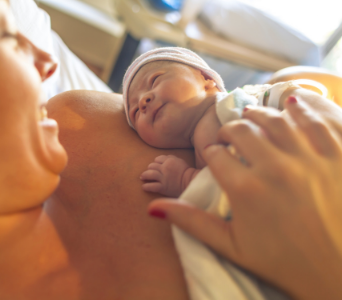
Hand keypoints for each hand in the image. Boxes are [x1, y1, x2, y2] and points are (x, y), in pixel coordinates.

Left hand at [140, 155, 190, 196]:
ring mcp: (163, 178)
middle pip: (152, 166)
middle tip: (149, 172)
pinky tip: (144, 187)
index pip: (157, 159)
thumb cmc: (186, 172)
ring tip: (142, 177)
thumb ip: (171, 158)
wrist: (191, 183)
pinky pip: (152, 186)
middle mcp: (165, 168)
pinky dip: (146, 187)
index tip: (156, 166)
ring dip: (144, 175)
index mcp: (169, 161)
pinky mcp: (163, 187)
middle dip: (150, 168)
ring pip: (150, 174)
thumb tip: (163, 158)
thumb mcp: (179, 161)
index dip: (156, 162)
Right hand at [148, 97, 341, 299]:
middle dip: (229, 130)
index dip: (211, 152)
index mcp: (245, 189)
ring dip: (259, 115)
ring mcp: (310, 158)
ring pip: (276, 119)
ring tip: (253, 117)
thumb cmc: (283, 262)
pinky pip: (316, 120)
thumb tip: (152, 208)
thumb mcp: (231, 246)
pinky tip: (291, 104)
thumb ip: (191, 222)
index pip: (216, 155)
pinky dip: (301, 108)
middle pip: (241, 130)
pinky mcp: (338, 154)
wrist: (339, 274)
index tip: (214, 155)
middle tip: (228, 135)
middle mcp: (275, 167)